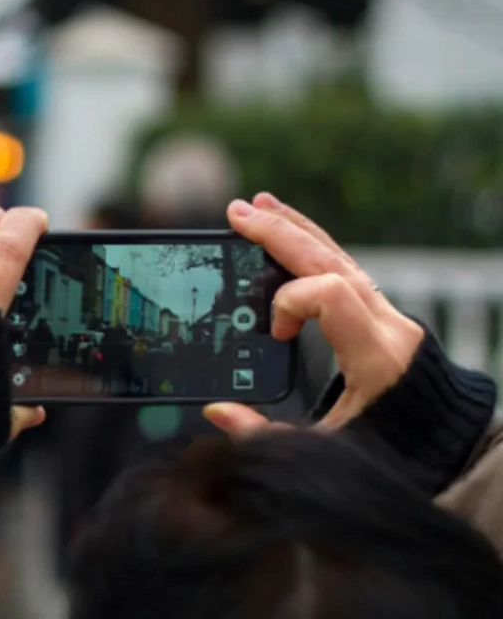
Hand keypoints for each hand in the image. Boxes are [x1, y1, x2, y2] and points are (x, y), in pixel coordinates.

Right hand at [204, 192, 424, 437]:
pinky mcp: (380, 313)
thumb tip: (216, 411)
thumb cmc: (384, 447)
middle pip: (331, 262)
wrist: (439, 442)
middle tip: (236, 215)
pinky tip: (285, 231)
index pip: (332, 293)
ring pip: (340, 256)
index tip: (273, 333)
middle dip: (281, 236)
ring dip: (295, 231)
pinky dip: (312, 247)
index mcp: (378, 357)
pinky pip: (345, 267)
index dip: (290, 301)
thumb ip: (267, 433)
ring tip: (256, 207)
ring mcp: (388, 314)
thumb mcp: (325, 448)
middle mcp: (389, 326)